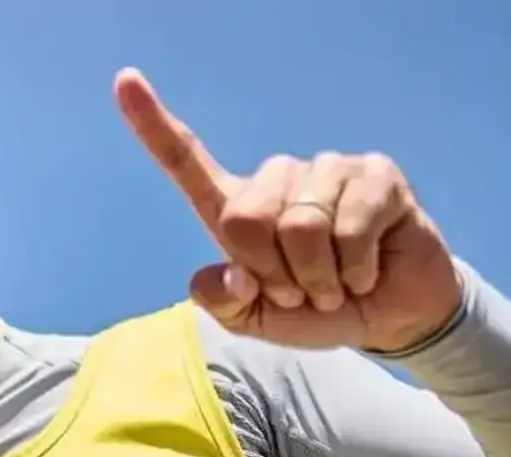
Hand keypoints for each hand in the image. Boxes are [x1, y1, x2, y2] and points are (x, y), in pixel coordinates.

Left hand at [115, 68, 460, 353]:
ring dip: (318, 277)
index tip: (124, 82)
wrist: (387, 318)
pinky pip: (349, 227)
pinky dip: (355, 269)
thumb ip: (227, 304)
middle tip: (301, 290)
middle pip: (245, 216)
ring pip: (300, 226)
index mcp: (239, 208)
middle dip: (273, 273)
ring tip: (335, 282)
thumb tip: (224, 276)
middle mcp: (279, 179)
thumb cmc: (317, 310)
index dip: (153, 125)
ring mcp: (327, 170)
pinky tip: (365, 269)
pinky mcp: (375, 174)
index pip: (188, 161)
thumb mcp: (258, 321)